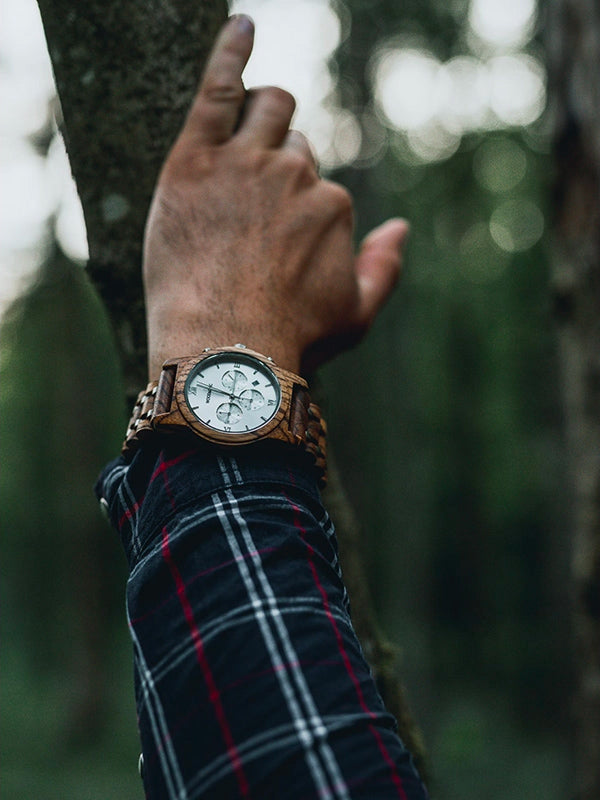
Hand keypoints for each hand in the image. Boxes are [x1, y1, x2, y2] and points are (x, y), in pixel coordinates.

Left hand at [143, 15, 408, 378]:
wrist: (226, 352)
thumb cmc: (291, 340)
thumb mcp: (356, 316)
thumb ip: (385, 268)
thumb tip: (400, 227)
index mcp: (331, 205)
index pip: (317, 184)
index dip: (295, 210)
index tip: (272, 242)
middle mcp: (295, 174)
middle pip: (293, 142)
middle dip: (279, 162)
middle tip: (250, 207)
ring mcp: (246, 162)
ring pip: (266, 108)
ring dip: (263, 116)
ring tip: (242, 149)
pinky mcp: (196, 160)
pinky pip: (218, 88)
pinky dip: (230, 52)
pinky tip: (240, 27)